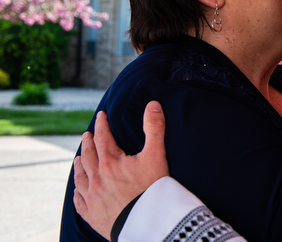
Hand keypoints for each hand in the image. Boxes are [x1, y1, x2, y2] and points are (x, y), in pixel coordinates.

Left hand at [73, 101, 169, 238]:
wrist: (147, 224)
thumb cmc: (153, 189)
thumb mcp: (156, 155)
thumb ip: (154, 128)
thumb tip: (153, 104)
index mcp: (110, 162)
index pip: (102, 137)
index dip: (102, 124)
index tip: (101, 115)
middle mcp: (97, 179)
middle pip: (88, 156)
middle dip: (88, 143)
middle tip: (87, 134)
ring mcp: (92, 198)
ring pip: (80, 177)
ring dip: (79, 165)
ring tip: (79, 158)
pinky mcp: (93, 215)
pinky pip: (80, 202)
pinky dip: (78, 192)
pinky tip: (78, 190)